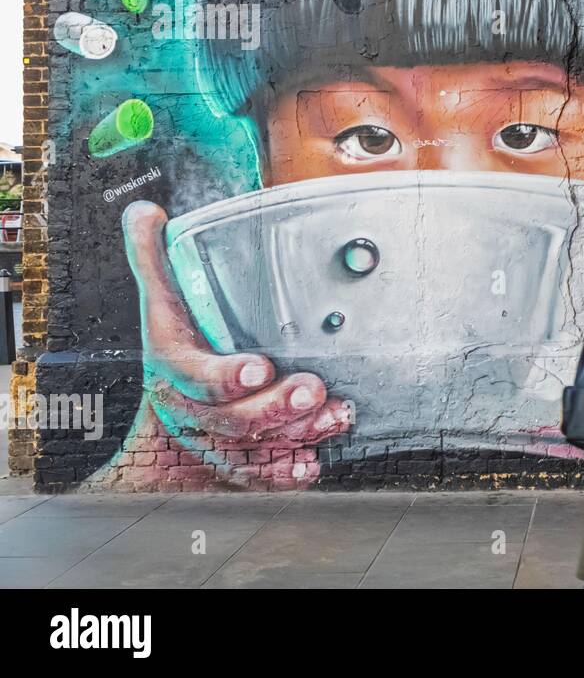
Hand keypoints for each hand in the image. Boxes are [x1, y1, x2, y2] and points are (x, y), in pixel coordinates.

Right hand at [86, 200, 352, 490]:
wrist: (164, 417)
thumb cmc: (176, 347)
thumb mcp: (161, 303)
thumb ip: (155, 260)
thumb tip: (144, 212)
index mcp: (173, 368)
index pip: (192, 375)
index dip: (224, 375)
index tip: (259, 367)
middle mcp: (192, 411)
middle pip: (228, 418)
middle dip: (273, 406)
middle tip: (313, 388)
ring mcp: (216, 441)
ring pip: (251, 447)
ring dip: (294, 433)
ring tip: (334, 413)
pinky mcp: (239, 461)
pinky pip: (258, 475)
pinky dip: (284, 473)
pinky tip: (312, 464)